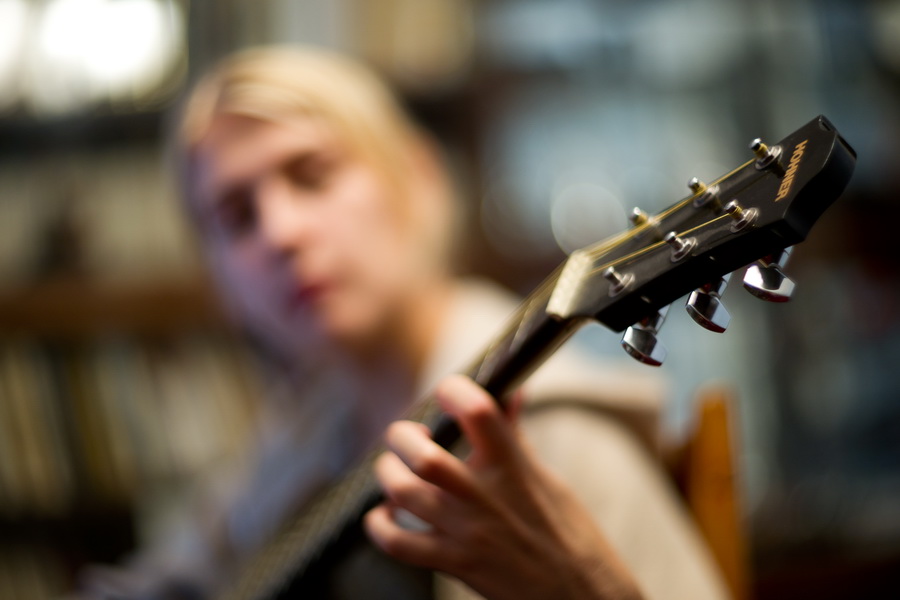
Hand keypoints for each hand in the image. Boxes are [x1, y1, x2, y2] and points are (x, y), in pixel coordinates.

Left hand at [363, 375, 643, 599]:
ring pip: (403, 492)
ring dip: (388, 475)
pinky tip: (384, 516)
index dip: (454, 390)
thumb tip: (511, 394)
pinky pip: (399, 544)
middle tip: (406, 435)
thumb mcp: (547, 479)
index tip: (447, 391)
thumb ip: (515, 436)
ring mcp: (467, 531)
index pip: (478, 410)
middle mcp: (486, 495)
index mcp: (513, 466)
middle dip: (402, 437)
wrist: (582, 596)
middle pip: (423, 454)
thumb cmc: (570, 536)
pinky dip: (380, 526)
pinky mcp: (456, 564)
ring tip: (392, 469)